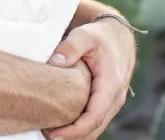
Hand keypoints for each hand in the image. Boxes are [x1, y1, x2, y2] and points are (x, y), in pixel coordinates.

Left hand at [43, 18, 135, 139]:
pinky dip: (81, 128)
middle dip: (72, 136)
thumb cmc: (99, 36)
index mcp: (110, 84)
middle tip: (46, 134)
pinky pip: (95, 121)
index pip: (94, 116)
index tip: (55, 134)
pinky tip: (62, 124)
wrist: (118, 36)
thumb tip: (54, 63)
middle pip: (95, 127)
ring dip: (76, 134)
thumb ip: (70, 47)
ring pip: (96, 127)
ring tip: (50, 131)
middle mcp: (115, 98)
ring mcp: (113, 102)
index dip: (75, 130)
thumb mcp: (84, 36)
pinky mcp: (107, 102)